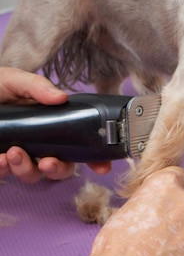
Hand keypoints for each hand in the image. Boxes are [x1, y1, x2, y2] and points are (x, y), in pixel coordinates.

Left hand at [0, 67, 111, 181]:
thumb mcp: (14, 80)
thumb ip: (37, 87)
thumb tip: (62, 98)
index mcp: (52, 123)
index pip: (79, 144)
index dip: (94, 158)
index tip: (102, 167)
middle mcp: (40, 143)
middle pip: (61, 167)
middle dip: (59, 169)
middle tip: (49, 162)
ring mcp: (18, 155)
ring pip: (33, 176)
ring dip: (27, 169)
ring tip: (13, 152)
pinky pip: (5, 175)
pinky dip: (4, 169)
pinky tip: (0, 158)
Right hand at [76, 166, 183, 255]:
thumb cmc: (116, 245)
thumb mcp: (126, 208)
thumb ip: (148, 200)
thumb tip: (153, 205)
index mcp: (165, 184)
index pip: (181, 177)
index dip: (176, 188)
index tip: (172, 198)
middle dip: (176, 217)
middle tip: (157, 235)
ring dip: (182, 237)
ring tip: (160, 252)